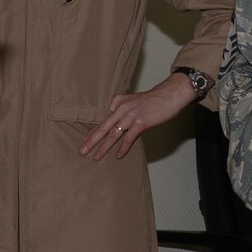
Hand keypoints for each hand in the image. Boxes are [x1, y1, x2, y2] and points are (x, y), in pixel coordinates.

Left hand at [80, 75, 196, 160]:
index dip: (93, 132)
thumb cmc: (153, 100)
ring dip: (104, 147)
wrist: (170, 94)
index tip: (85, 141)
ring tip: (96, 156)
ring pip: (114, 134)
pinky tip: (118, 155)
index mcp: (118, 102)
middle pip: (104, 127)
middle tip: (82, 150)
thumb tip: (117, 126)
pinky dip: (123, 147)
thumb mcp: (133, 101)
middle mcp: (122, 108)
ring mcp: (131, 115)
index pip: (103, 120)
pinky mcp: (141, 122)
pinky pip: (129, 138)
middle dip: (92, 140)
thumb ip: (123, 111)